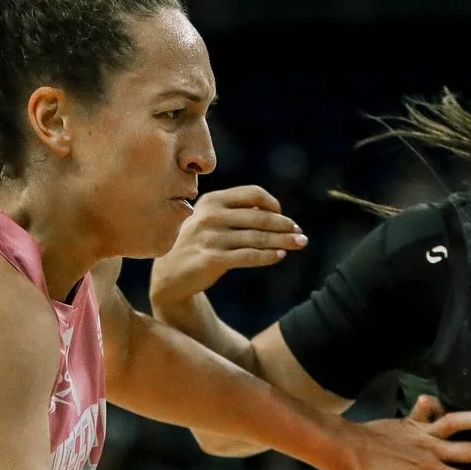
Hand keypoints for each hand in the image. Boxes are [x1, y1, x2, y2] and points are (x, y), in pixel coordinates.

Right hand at [150, 186, 305, 308]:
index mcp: (212, 201)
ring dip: (283, 241)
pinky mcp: (211, 259)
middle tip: (301, 234)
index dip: (273, 204)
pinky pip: (248, 256)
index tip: (283, 217)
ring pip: (257, 238)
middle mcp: (211, 216)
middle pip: (260, 217)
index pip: (253, 194)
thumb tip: (273, 212)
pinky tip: (280, 256)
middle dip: (284, 225)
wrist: (168, 275)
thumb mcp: (208, 220)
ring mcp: (210, 237)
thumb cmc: (194, 245)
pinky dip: (267, 256)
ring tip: (300, 244)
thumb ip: (235, 213)